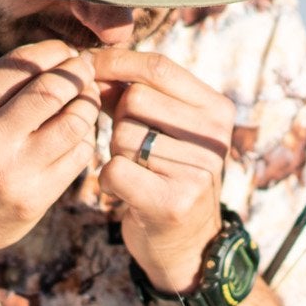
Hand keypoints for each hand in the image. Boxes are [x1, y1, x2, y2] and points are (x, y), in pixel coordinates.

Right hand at [0, 40, 100, 268]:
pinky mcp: (35, 200)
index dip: (53, 52)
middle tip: (84, 71)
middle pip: (55, 89)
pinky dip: (84, 138)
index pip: (22, 65)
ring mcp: (14, 173)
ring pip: (75, 122)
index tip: (64, 52)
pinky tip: (76, 134)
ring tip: (86, 100)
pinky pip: (78, 157)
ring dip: (88, 104)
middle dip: (78, 73)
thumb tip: (50, 57)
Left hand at [91, 49, 234, 293]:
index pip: (159, 67)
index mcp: (217, 110)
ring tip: (138, 170)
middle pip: (135, 99)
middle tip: (133, 146)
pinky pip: (114, 169)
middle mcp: (215, 138)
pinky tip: (127, 190)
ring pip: (122, 135)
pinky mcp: (172, 202)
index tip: (88, 65)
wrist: (187, 243)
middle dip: (119, 119)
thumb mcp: (161, 126)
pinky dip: (109, 180)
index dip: (117, 62)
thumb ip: (129, 93)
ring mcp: (197, 171)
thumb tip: (89, 65)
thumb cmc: (165, 173)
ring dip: (116, 151)